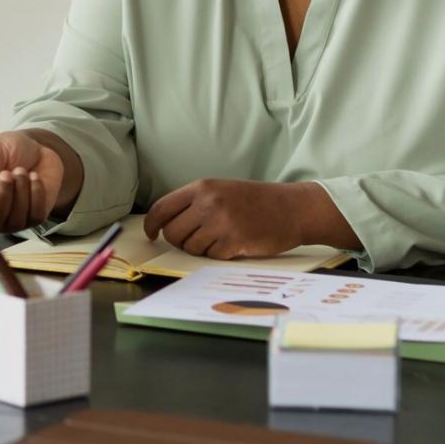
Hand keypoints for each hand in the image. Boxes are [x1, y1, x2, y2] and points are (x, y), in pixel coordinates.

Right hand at [0, 131, 65, 232]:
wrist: (35, 149)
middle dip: (3, 195)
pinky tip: (33, 178)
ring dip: (20, 191)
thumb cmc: (10, 150)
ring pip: (16, 220)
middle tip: (6, 174)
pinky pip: (35, 215)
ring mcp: (14, 219)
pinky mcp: (35, 217)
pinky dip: (36, 193)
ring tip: (20, 171)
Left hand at [142, 178, 317, 259]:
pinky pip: (210, 256)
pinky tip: (233, 244)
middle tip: (197, 238)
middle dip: (180, 240)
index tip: (151, 234)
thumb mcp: (222, 189)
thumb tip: (166, 223)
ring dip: (201, 248)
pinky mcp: (233, 242)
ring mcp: (220, 223)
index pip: (162, 208)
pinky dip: (219, 255)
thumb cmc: (257, 200)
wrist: (293, 208)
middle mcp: (208, 203)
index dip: (151, 224)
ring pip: (190, 247)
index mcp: (202, 187)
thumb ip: (195, 202)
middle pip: (173, 233)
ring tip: (220, 238)